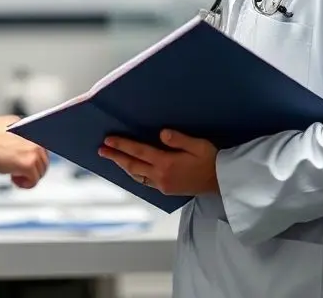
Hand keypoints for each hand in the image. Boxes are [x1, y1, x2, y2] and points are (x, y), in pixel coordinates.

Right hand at [0, 111, 48, 188]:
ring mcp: (33, 150)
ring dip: (28, 176)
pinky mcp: (29, 163)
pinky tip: (13, 179)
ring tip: (13, 175)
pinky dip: (25, 184)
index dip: (33, 157)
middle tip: (17, 172)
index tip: (25, 164)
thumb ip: (15, 137)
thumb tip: (17, 149)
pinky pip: (34, 180)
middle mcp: (34, 136)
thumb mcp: (3, 131)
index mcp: (27, 126)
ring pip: (41, 171)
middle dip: (32, 169)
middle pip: (44, 159)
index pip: (40, 145)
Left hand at [98, 129, 218, 195]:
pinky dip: (134, 174)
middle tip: (101, 150)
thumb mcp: (198, 145)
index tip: (108, 140)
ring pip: (136, 175)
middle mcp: (161, 175)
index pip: (138, 152)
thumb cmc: (211, 159)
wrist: (221, 181)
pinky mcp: (167, 189)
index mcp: (167, 163)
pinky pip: (144, 181)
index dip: (122, 145)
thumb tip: (161, 133)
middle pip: (132, 165)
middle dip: (115, 156)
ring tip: (112, 158)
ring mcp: (163, 184)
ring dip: (122, 166)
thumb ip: (179, 139)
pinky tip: (131, 170)